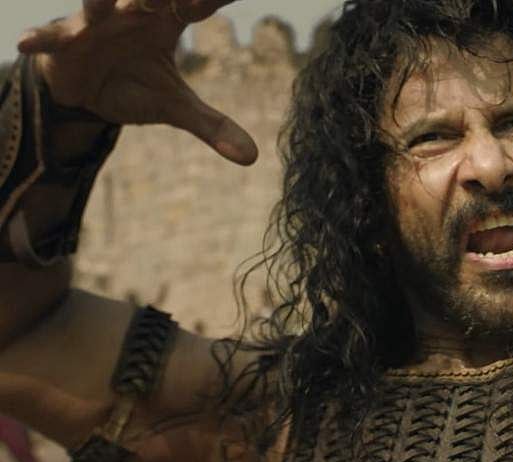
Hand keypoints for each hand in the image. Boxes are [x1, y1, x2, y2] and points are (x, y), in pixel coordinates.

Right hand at [17, 0, 257, 165]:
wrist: (84, 87)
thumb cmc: (134, 85)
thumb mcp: (175, 107)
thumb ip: (213, 126)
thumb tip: (252, 159)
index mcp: (166, 20)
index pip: (195, 4)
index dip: (211, 0)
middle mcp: (132, 12)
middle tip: (176, 0)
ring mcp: (96, 22)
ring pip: (99, 3)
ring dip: (107, 1)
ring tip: (126, 3)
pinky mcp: (63, 39)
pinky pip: (50, 35)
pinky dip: (40, 38)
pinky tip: (25, 43)